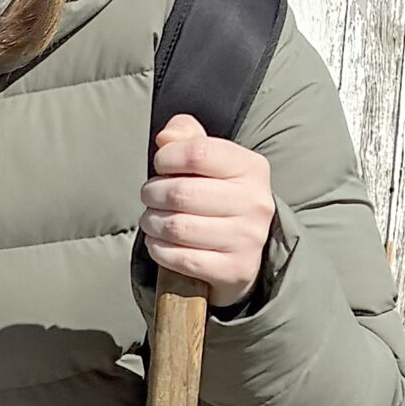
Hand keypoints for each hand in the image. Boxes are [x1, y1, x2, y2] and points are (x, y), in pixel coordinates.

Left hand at [140, 113, 274, 309]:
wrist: (247, 250)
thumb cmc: (219, 198)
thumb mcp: (212, 163)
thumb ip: (190, 139)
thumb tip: (167, 136)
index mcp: (251, 168)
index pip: (199, 152)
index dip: (168, 157)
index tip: (161, 165)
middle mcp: (255, 202)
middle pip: (181, 192)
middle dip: (152, 193)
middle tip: (150, 196)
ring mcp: (247, 239)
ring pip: (177, 227)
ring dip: (152, 222)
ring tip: (151, 219)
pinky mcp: (234, 269)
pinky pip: (180, 258)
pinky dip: (159, 249)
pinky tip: (159, 241)